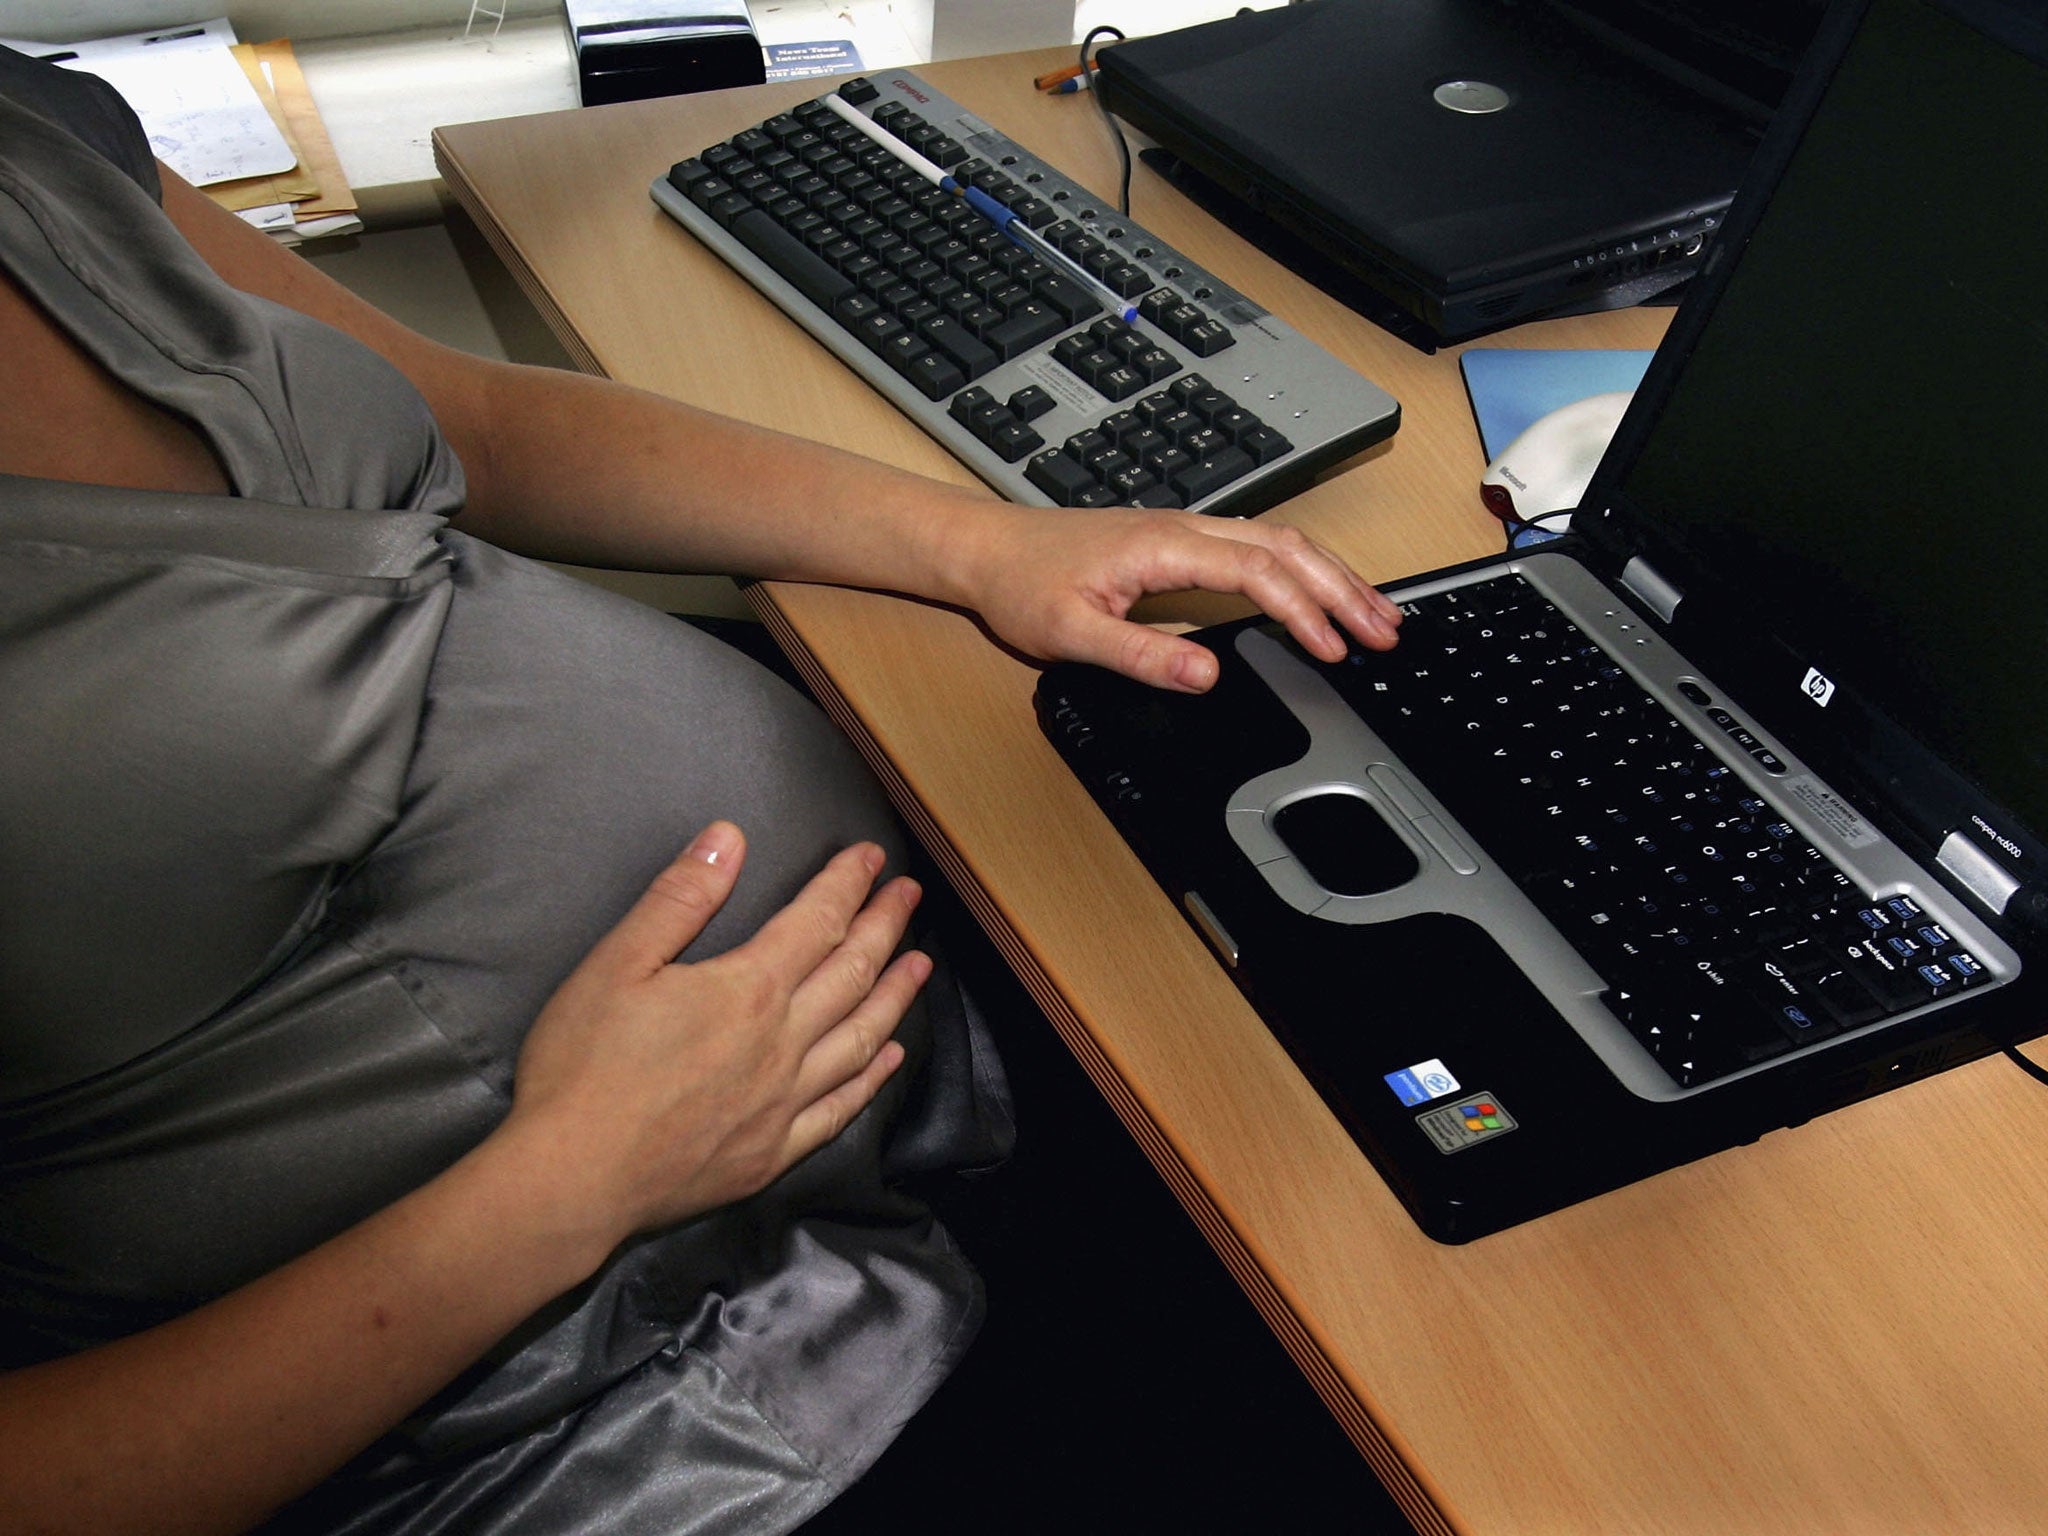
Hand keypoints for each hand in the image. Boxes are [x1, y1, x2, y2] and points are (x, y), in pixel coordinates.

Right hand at [500, 821, 922, 1244]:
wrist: (572, 1179)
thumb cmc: (583, 1068)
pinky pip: (839, 1109)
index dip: (847, 884)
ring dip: (895, 996)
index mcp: (747, 991)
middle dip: (885, 926)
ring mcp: (783, 1103)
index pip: (816, 922)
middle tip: (910, 895)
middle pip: (851, 974)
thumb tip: (728, 838)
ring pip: (861, 1039)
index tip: (872, 857)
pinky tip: (888, 1058)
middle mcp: (781, 1044)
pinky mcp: (772, 1153)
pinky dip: (872, 1078)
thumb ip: (680, 898)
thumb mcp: (618, 964)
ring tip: (921, 966)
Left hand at [947, 504, 1401, 691]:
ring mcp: (1185, 530)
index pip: (1257, 572)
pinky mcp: (1181, 540)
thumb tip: (1205, 675)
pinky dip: (1303, 568)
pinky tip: (1320, 590)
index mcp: (1164, 546)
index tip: (1334, 649)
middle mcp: (1184, 529)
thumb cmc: (1023, 584)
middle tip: (1387, 632)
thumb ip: (1140, 655)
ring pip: (1280, 542)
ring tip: (1375, 614)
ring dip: (1332, 576)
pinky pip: (1259, 545)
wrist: (989, 550)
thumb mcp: (1071, 634)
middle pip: (1287, 548)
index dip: (1303, 611)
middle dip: (1344, 590)